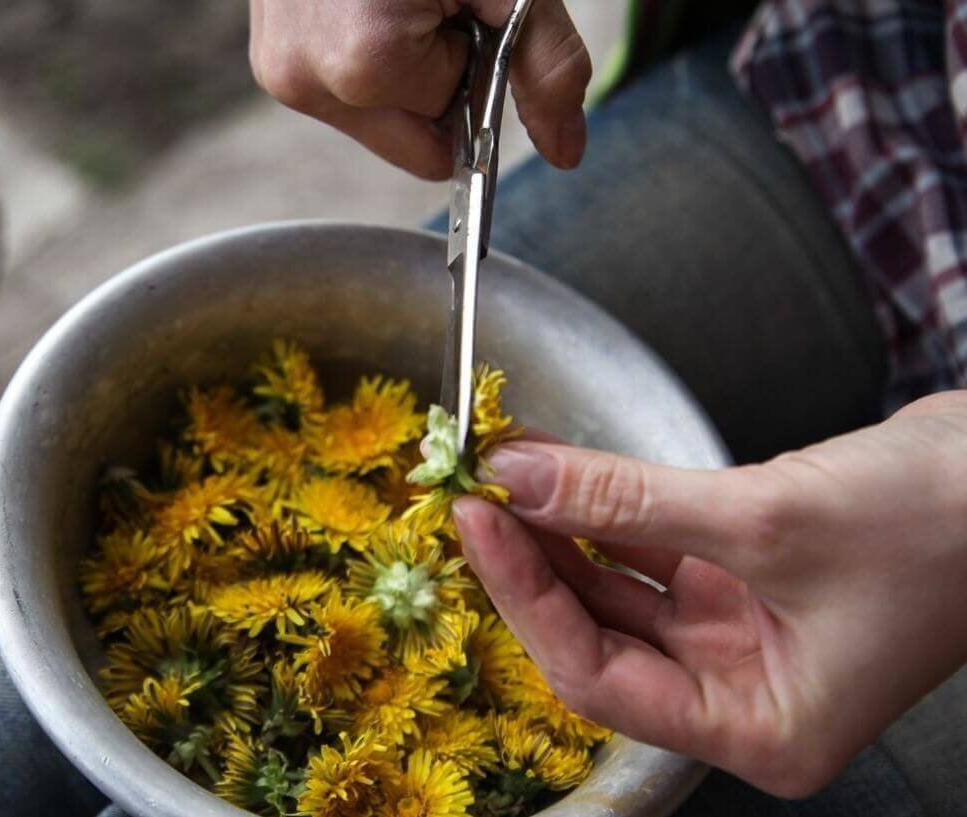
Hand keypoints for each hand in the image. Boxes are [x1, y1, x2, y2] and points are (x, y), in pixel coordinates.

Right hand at [248, 0, 591, 178]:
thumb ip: (544, 67)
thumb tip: (567, 151)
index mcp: (363, 65)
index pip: (444, 136)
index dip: (468, 76)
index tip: (466, 20)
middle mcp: (305, 79)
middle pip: (404, 138)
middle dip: (432, 81)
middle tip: (432, 4)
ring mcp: (277, 68)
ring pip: (373, 113)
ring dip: (399, 67)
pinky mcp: (268, 55)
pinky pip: (341, 86)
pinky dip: (366, 53)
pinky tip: (369, 1)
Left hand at [454, 391, 966, 796]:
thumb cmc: (942, 526)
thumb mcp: (764, 517)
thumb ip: (626, 501)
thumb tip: (521, 478)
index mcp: (760, 728)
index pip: (598, 677)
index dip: (527, 598)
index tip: (480, 525)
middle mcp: (743, 693)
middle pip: (598, 634)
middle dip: (533, 562)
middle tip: (479, 495)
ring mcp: (740, 635)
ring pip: (618, 589)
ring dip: (561, 530)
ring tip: (508, 474)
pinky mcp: (742, 580)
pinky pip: (650, 550)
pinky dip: (605, 510)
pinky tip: (560, 469)